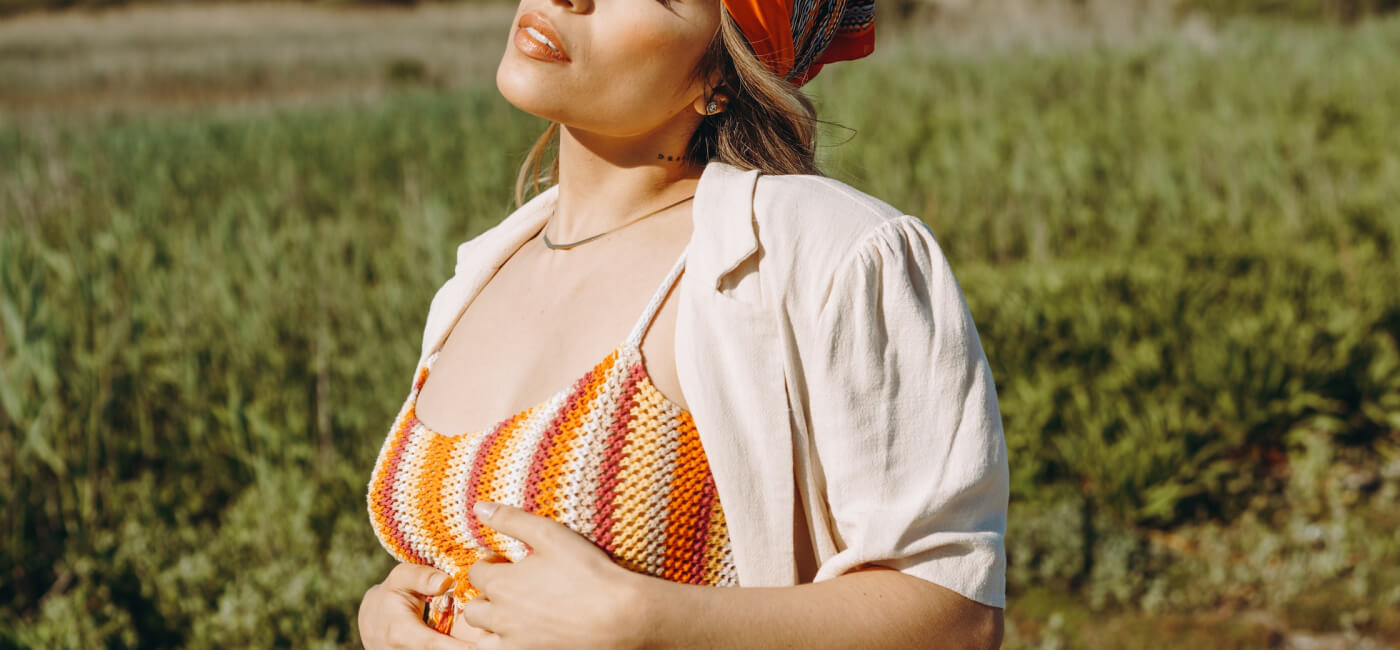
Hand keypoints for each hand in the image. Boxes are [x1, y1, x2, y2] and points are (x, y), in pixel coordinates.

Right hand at [359, 563, 483, 649]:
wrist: (371, 623)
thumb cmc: (390, 596)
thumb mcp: (400, 579)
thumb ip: (420, 576)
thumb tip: (446, 581)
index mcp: (402, 633)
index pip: (436, 646)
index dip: (461, 648)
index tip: (485, 644)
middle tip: (495, 642)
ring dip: (465, 649)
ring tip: (491, 642)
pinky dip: (458, 649)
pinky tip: (477, 644)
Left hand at [459, 502, 649, 648]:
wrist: (620, 616)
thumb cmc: (587, 572)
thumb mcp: (548, 534)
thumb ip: (510, 519)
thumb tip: (479, 507)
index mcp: (502, 584)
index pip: (476, 573)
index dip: (489, 564)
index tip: (504, 562)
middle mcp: (500, 617)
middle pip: (474, 609)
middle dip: (485, 597)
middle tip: (509, 589)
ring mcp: (514, 643)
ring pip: (482, 639)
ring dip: (489, 626)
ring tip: (510, 616)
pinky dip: (504, 644)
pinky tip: (522, 634)